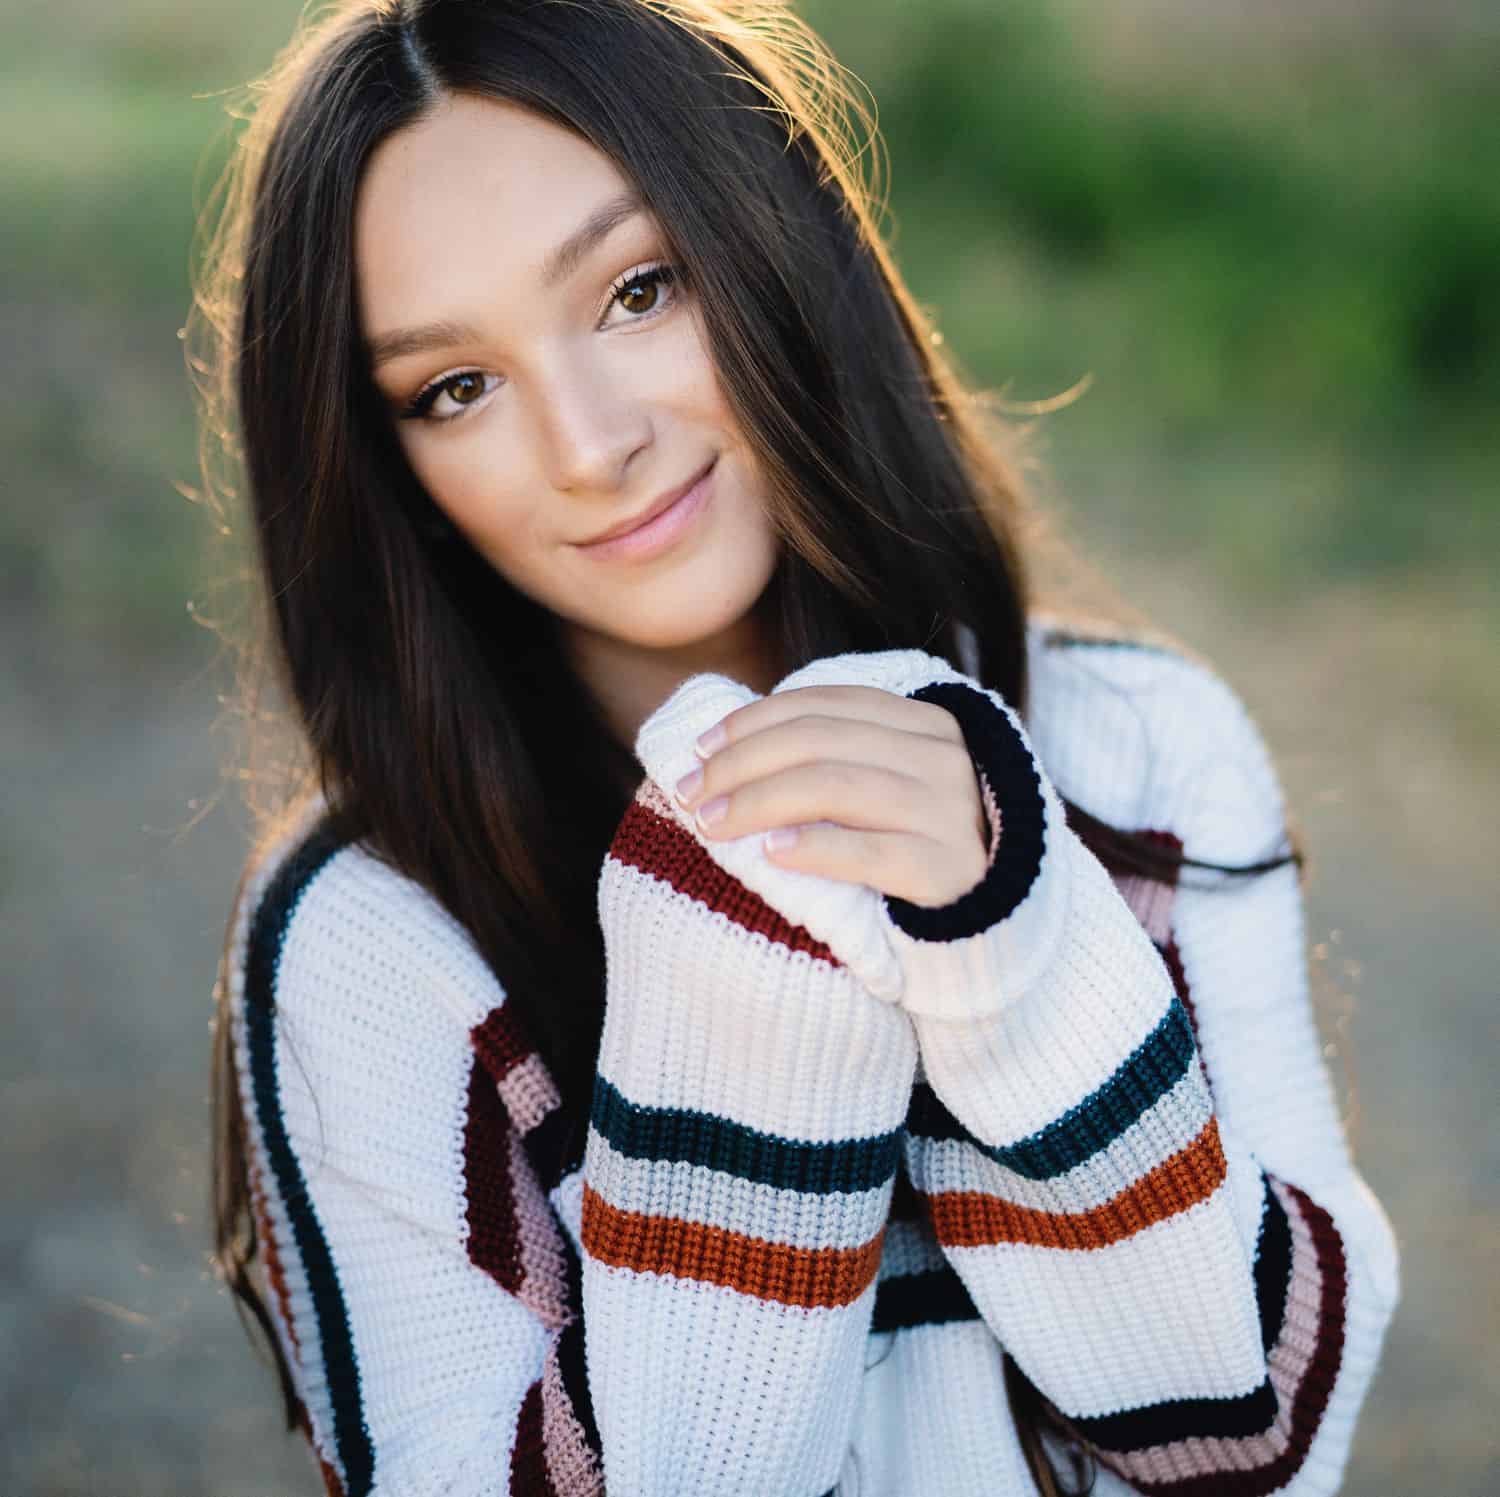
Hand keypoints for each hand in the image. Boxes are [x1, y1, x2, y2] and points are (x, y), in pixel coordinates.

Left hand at [670, 684, 992, 908]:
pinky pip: (869, 852)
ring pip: (835, 787)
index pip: (824, 704)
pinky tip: (771, 854)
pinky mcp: (948, 869)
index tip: (701, 748)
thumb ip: (830, 757)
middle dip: (741, 763)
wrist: (997, 917)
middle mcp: (942, 756)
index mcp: (924, 723)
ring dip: (758, 802)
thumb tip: (724, 747)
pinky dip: (814, 848)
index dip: (754, 720)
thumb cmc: (916, 846)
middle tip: (692, 793)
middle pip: (820, 742)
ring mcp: (950, 810)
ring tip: (711, 825)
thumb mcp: (886, 784)